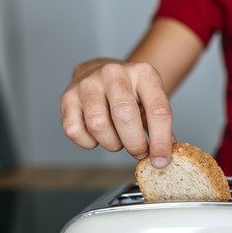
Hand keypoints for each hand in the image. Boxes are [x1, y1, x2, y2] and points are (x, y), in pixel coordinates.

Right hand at [60, 58, 174, 167]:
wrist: (103, 71)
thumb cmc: (131, 93)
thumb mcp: (151, 101)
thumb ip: (160, 128)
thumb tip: (163, 158)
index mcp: (143, 73)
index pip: (157, 110)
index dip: (160, 141)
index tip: (160, 160)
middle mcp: (114, 73)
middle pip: (124, 115)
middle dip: (134, 144)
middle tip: (139, 152)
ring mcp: (88, 83)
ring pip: (98, 125)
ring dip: (111, 143)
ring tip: (118, 139)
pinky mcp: (67, 97)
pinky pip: (75, 131)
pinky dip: (89, 142)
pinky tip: (98, 135)